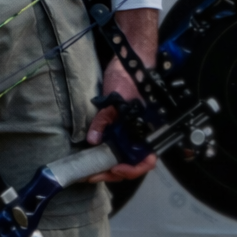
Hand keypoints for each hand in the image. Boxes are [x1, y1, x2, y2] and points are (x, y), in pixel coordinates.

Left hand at [85, 7, 159, 182]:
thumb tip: (93, 140)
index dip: (132, 169)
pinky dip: (103, 157)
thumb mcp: (116, 99)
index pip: (146, 160)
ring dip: (106, 167)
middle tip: (90, 174)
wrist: (129, 61)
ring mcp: (130, 134)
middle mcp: (141, 136)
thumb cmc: (131, 79)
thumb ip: (105, 120)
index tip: (114, 167)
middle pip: (130, 164)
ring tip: (88, 170)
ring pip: (121, 159)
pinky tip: (91, 158)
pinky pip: (114, 149)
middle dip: (111, 172)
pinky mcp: (120, 129)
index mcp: (148, 130)